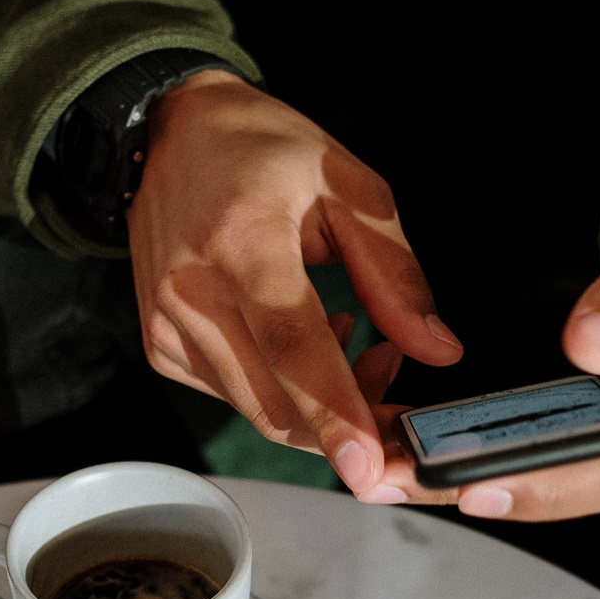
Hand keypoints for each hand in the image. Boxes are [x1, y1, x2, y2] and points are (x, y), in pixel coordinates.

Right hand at [127, 74, 462, 497]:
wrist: (166, 133)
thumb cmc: (261, 151)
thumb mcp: (348, 185)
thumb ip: (395, 273)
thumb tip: (438, 351)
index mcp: (243, 240)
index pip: (291, 343)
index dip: (334, 410)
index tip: (367, 465)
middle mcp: (192, 290)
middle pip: (275, 400)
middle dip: (349, 427)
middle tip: (401, 394)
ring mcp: (168, 325)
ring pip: (259, 410)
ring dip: (322, 408)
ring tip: (360, 342)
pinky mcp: (161, 347)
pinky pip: (236, 397)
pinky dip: (285, 391)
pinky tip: (307, 341)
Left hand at [369, 192, 599, 521]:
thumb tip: (588, 344)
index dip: (551, 483)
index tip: (476, 486)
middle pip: (594, 493)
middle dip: (495, 488)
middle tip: (400, 478)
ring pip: (581, 499)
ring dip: (498, 485)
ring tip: (410, 468)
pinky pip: (582, 489)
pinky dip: (523, 476)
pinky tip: (459, 461)